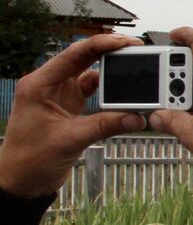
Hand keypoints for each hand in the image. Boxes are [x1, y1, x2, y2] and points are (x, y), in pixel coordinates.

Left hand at [0, 33, 146, 197]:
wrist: (21, 181)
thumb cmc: (30, 159)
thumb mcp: (70, 140)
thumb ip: (105, 126)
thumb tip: (137, 117)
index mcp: (39, 84)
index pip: (74, 54)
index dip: (102, 44)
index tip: (126, 43)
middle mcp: (49, 85)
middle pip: (84, 59)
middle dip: (111, 53)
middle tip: (137, 52)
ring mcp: (59, 96)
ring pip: (91, 74)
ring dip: (112, 73)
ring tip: (135, 70)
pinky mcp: (69, 108)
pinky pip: (94, 93)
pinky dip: (110, 93)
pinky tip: (125, 95)